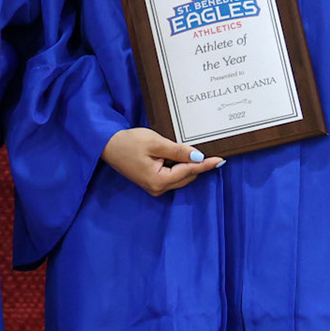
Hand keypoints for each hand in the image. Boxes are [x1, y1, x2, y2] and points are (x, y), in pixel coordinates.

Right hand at [102, 128, 223, 196]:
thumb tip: (198, 158)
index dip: (206, 165)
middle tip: (209, 150)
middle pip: (187, 177)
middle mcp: (158, 188)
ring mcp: (155, 188)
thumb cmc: (129, 142)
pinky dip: (179, 167)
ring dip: (188, 166)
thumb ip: (178, 151)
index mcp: (159, 181)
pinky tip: (180, 156)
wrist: (108, 146)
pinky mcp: (153, 183)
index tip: (221, 160)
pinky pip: (173, 176)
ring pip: (181, 177)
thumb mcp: (156, 143)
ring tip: (192, 151)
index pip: (189, 171)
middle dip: (197, 165)